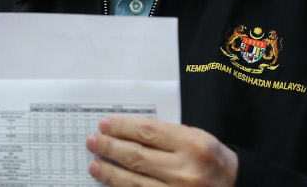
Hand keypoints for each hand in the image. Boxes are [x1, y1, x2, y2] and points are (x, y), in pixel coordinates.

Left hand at [86, 116, 237, 185]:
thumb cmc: (213, 160)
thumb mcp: (197, 139)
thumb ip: (167, 136)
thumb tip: (128, 133)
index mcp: (193, 144)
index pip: (147, 132)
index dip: (122, 128)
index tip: (105, 125)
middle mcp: (185, 169)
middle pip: (136, 156)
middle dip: (110, 147)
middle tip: (93, 141)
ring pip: (134, 181)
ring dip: (110, 172)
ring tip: (95, 164)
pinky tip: (112, 184)